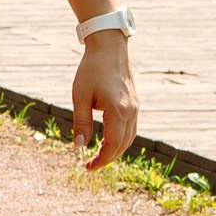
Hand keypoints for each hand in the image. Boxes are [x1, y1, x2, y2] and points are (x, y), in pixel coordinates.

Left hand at [72, 31, 136, 169]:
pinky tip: (107, 142)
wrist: (109, 48)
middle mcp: (131, 110)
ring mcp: (136, 107)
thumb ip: (81, 123)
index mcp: (118, 110)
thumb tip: (79, 146)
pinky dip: (121, 139)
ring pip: (130, 137)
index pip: (113, 145)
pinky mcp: (135, 103)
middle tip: (90, 166)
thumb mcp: (80, 97)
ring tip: (98, 156)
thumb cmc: (91, 70)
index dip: (101, 160)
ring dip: (115, 150)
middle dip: (108, 158)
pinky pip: (131, 127)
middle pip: (123, 144)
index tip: (87, 167)